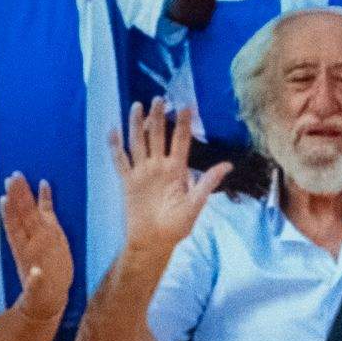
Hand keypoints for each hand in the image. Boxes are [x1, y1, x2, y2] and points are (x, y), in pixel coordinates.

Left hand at [0, 174, 72, 320]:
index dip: (16, 207)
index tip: (9, 191)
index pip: (23, 224)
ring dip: (22, 195)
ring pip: (27, 213)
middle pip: (23, 213)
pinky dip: (45, 199)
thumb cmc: (44, 293)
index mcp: (32, 249)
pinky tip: (44, 185)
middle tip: (13, 175)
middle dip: (18, 194)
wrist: (46, 297)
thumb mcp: (40, 289)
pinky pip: (45, 213)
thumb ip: (36, 282)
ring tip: (16, 178)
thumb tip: (35, 274)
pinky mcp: (47, 235)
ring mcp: (38, 236)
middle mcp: (33, 240)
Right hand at [110, 98, 230, 258]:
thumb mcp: (195, 205)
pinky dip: (116, 147)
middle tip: (160, 98)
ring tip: (138, 106)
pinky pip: (121, 161)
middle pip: (158, 136)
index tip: (187, 105)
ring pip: (139, 142)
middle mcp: (159, 166)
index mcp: (177, 169)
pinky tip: (113, 131)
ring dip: (138, 125)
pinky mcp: (128, 182)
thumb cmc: (177, 226)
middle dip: (159, 117)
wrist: (154, 242)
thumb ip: (207, 183)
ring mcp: (143, 172)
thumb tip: (228, 165)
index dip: (183, 124)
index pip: (180, 141)